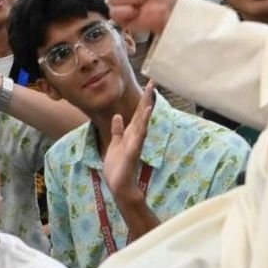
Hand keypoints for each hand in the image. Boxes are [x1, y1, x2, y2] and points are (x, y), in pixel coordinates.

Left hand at [103, 82, 155, 202]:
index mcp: (130, 133)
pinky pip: (139, 137)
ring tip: (150, 94)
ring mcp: (135, 143)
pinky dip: (143, 126)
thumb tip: (118, 116)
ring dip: (146, 109)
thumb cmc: (118, 167)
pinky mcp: (133, 152)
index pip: (138, 113)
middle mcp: (135, 136)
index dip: (143, 99)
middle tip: (152, 82)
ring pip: (142, 123)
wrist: (119, 185)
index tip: (148, 84)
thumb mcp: (114, 144)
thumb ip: (117, 130)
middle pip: (142, 114)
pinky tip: (146, 116)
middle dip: (147, 98)